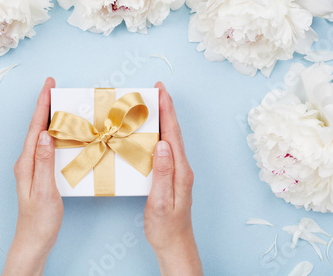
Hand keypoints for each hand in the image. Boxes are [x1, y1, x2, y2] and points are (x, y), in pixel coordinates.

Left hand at [3, 78, 62, 275]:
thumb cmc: (39, 219)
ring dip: (48, 117)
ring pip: (40, 136)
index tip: (49, 86)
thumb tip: (44, 135)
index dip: (42, 105)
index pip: (35, 127)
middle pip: (36, 127)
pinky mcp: (39, 173)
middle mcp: (26, 161)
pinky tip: (61, 133)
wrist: (34, 240)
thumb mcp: (44, 190)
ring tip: (58, 103)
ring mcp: (32, 167)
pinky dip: (53, 134)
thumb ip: (44, 162)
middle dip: (44, 105)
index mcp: (27, 162)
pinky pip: (46, 147)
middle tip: (53, 87)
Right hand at [144, 82, 202, 275]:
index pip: (173, 134)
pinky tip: (151, 132)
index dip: (167, 110)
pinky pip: (165, 148)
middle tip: (156, 90)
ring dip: (163, 119)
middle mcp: (181, 167)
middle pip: (173, 131)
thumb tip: (162, 144)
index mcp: (180, 170)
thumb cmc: (166, 226)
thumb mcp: (161, 201)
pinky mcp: (171, 176)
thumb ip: (163, 172)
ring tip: (153, 104)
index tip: (161, 91)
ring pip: (170, 138)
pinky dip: (159, 134)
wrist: (174, 243)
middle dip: (166, 108)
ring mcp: (177, 171)